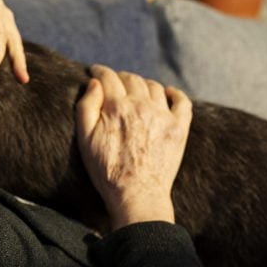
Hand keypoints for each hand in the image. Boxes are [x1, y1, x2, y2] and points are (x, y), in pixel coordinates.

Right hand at [75, 66, 191, 228]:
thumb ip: (86, 106)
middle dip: (120, 77)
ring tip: (137, 91)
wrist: (137, 195)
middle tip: (115, 83)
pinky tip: (168, 94)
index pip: (107, 77)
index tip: (95, 71)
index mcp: (116, 106)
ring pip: (153, 86)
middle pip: (131, 78)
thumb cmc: (106, 171)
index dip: (99, 71)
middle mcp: (141, 105)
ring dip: (143, 84)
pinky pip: (181, 101)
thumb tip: (94, 83)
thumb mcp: (85, 139)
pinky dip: (174, 93)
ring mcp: (163, 115)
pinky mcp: (179, 127)